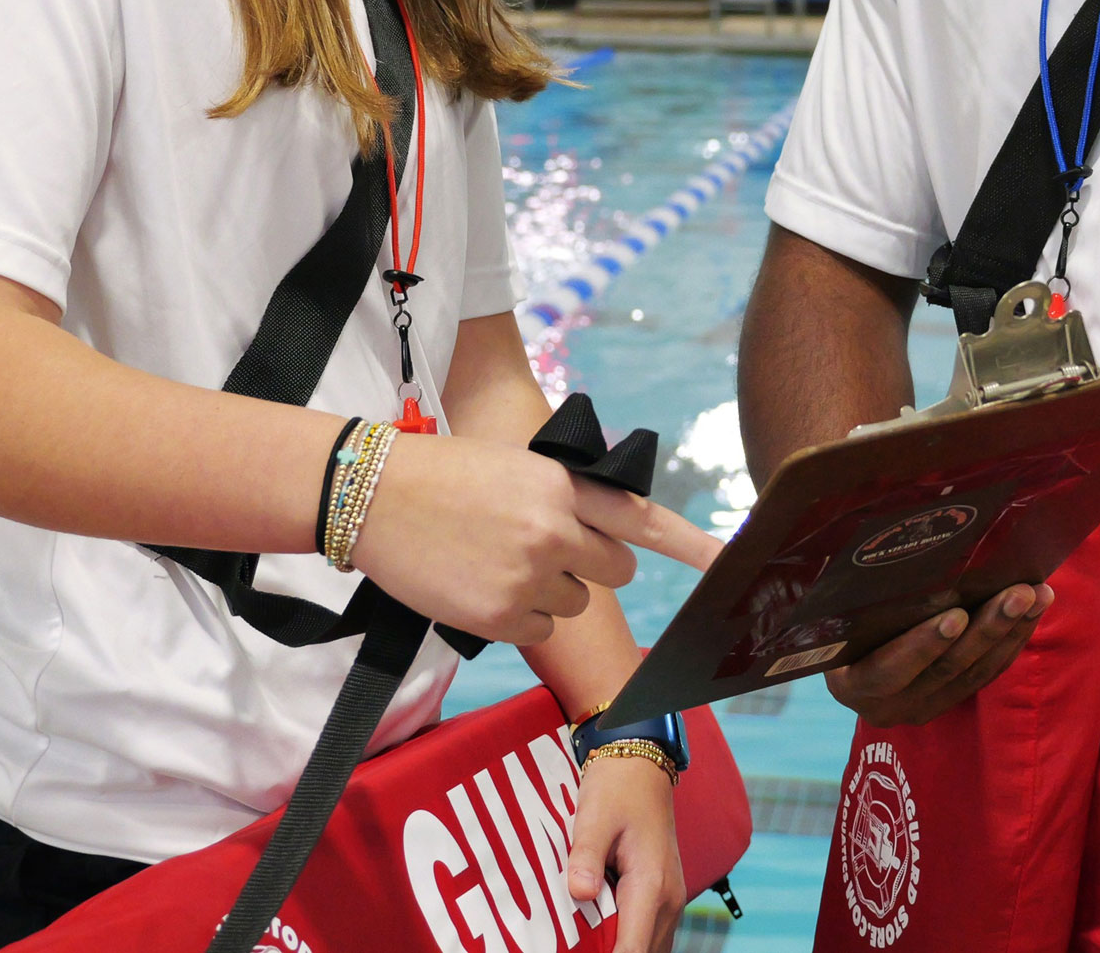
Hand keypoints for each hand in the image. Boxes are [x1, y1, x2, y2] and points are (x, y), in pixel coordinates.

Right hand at [353, 434, 715, 643]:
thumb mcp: (515, 467)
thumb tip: (596, 537)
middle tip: (547, 550)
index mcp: (563, 485)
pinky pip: (538, 630)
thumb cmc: (443, 475)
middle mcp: (555, 531)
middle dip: (592, 566)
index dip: (693, 544)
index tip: (728, 561)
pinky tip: (480, 586)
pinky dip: (517, 618)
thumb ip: (563, 499)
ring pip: (573, 604)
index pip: (643, 517)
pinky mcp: (501, 617)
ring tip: (495, 560)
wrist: (371, 496)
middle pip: (615, 571)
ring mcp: (529, 577)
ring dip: (548, 591)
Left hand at [567, 752, 684, 952]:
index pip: (632, 950)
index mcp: (651, 885)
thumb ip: (586, 857)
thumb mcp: (594, 818)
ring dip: (622, 948)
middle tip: (576, 946)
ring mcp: (671, 898)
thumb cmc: (617, 788)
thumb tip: (579, 892)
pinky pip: (650, 934)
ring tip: (586, 942)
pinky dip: (630, 941)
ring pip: (651, 948)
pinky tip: (602, 935)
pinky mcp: (665, 895)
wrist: (642, 767)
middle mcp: (669, 899)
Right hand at [823, 582, 1052, 725]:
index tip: (956, 615)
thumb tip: (871, 538)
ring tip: (1037, 594)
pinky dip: (1013, 641)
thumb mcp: (834, 618)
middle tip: (1017, 593)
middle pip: (946, 670)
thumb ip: (853, 597)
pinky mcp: (952, 701)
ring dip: (1010, 632)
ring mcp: (924, 707)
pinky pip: (988, 673)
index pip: (888, 671)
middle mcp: (889, 706)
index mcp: (852, 684)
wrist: (846, 663)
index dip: (922, 646)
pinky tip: (1035, 609)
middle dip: (987, 629)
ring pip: (975, 672)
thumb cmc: (836, 625)